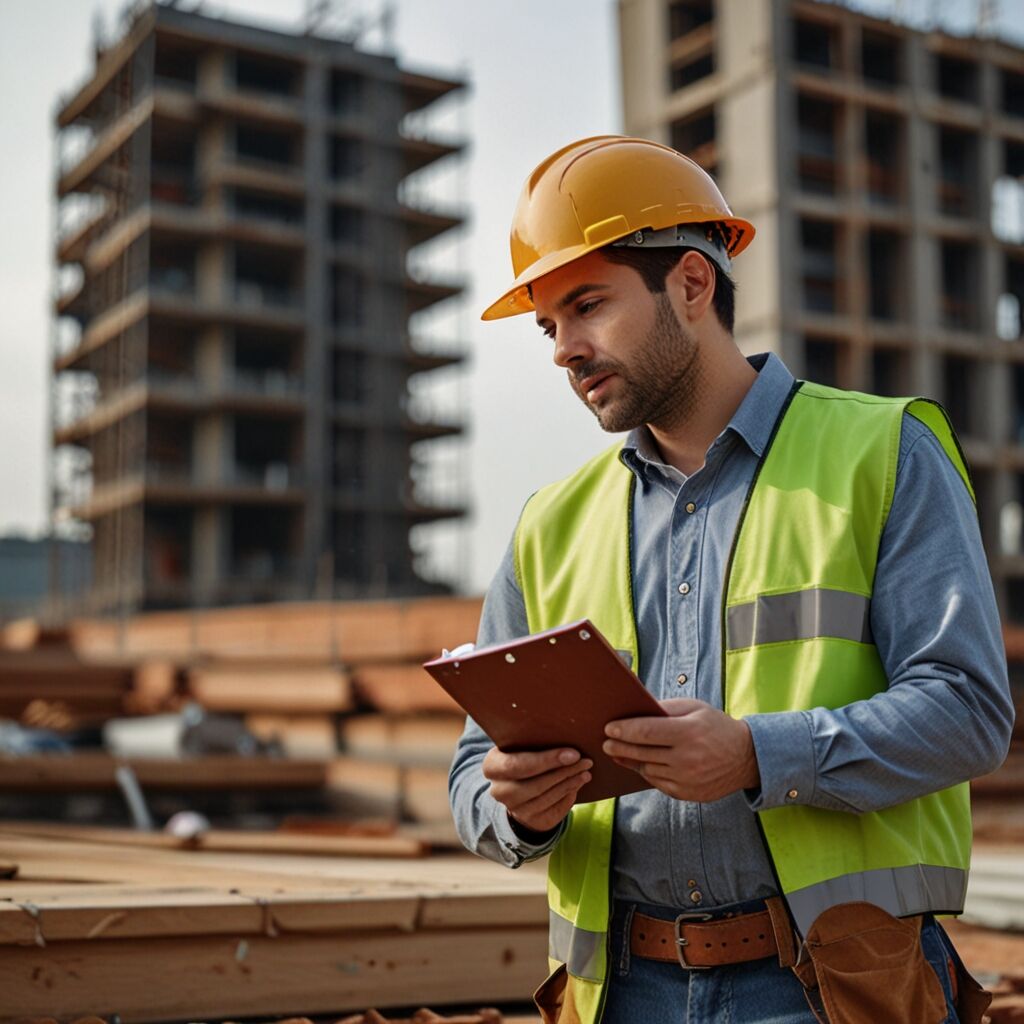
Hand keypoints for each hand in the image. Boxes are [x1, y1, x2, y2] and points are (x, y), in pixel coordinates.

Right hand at [482, 747, 592, 832]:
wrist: (517, 787)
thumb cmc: (523, 757)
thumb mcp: (520, 746)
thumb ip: (535, 741)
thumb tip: (567, 734)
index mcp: (492, 766)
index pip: (518, 764)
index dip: (546, 760)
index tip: (573, 754)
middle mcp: (499, 791)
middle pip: (535, 783)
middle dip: (563, 771)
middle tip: (585, 760)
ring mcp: (514, 809)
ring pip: (547, 796)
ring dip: (570, 782)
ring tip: (585, 770)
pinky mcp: (531, 821)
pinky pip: (554, 808)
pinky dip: (569, 794)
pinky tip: (579, 782)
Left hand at [603, 698, 759, 801]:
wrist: (746, 758)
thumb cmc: (715, 727)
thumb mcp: (694, 708)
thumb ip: (665, 708)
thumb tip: (635, 709)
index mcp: (688, 732)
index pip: (647, 731)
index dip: (624, 730)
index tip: (608, 728)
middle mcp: (687, 758)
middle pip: (642, 753)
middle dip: (619, 747)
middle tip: (605, 743)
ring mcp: (687, 779)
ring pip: (647, 770)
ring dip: (631, 761)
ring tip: (618, 753)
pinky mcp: (687, 794)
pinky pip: (657, 783)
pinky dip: (647, 773)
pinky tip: (640, 764)